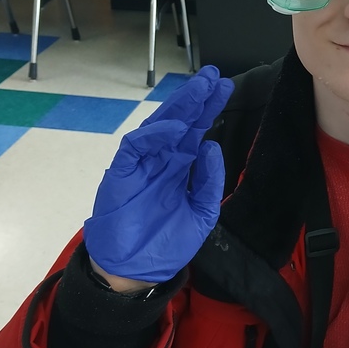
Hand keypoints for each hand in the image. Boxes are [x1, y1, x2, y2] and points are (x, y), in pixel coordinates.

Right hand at [83, 66, 234, 282]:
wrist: (135, 270)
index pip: (197, 130)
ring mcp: (142, 164)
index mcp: (180, 167)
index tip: (225, 88)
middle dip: (197, 99)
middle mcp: (162, 159)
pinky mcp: (123, 174)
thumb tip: (212, 146)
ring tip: (200, 89)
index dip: (209, 109)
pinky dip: (155, 134)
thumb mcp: (201, 213)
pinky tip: (175, 127)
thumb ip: (209, 182)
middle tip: (214, 76)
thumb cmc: (165, 242)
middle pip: (181, 121)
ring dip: (179, 107)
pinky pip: (136, 146)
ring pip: (159, 126)